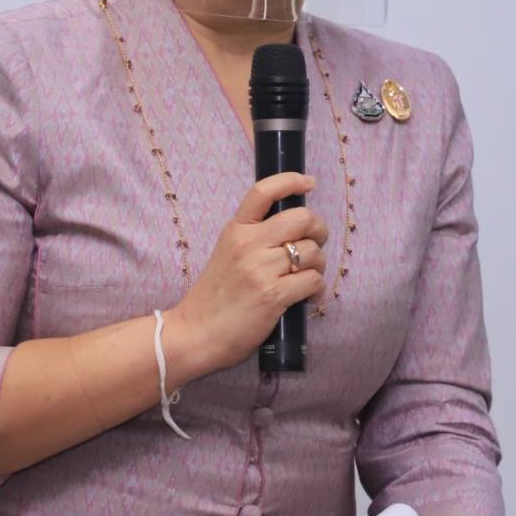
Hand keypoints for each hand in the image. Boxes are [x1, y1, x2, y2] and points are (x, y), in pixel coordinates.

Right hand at [170, 172, 328, 373]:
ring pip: (313, 252)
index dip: (291, 181)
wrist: (196, 334)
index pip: (264, 191)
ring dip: (318, 266)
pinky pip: (313, 281)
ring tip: (306, 278)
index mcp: (236, 230)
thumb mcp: (227, 253)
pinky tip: (306, 297)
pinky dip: (316, 289)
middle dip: (319, 230)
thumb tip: (294, 229)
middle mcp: (249, 244)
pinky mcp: (273, 296)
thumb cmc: (214, 297)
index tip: (309, 183)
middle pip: (302, 218)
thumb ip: (254, 238)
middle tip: (314, 245)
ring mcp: (261, 270)